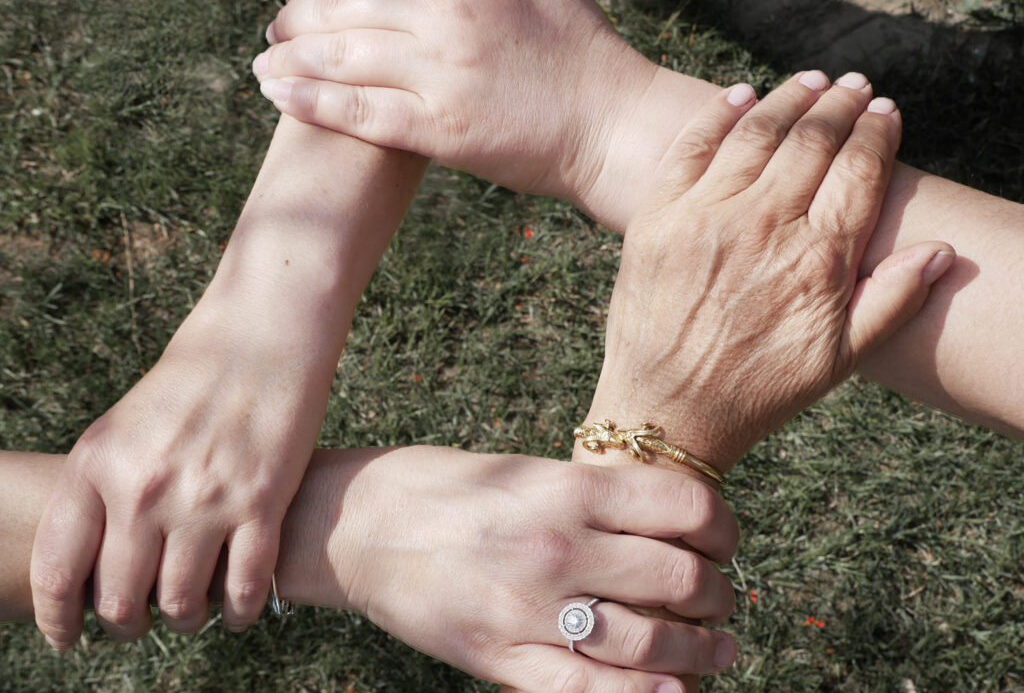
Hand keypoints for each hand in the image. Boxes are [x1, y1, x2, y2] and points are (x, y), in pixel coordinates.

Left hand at [29, 292, 331, 645]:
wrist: (261, 334)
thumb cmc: (192, 378)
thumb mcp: (123, 425)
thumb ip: (103, 489)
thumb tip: (99, 564)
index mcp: (98, 464)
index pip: (58, 572)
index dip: (58, 620)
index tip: (68, 637)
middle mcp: (145, 488)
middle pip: (120, 600)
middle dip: (126, 623)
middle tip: (140, 620)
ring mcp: (206, 498)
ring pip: (182, 603)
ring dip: (184, 618)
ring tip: (191, 609)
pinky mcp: (262, 501)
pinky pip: (245, 587)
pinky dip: (239, 612)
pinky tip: (238, 611)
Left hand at [251, 0, 657, 215]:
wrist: (612, 122)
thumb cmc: (578, 46)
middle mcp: (448, 9)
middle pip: (343, 3)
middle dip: (296, 16)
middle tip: (277, 30)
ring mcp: (442, 70)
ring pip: (341, 55)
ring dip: (291, 57)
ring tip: (267, 63)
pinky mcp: (441, 129)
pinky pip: (358, 110)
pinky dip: (311, 100)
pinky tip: (280, 94)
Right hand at [286, 446, 738, 692]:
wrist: (357, 525)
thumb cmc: (443, 487)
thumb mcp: (522, 470)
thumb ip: (592, 497)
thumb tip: (664, 525)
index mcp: (565, 488)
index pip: (684, 506)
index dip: (723, 526)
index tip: (722, 540)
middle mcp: (558, 546)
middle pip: (679, 577)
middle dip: (717, 593)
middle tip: (720, 597)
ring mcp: (530, 608)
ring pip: (649, 642)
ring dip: (700, 650)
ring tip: (719, 650)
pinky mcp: (501, 657)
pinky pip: (589, 691)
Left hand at [583, 72, 955, 468]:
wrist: (666, 412)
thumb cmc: (757, 392)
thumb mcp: (840, 361)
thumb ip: (893, 301)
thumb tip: (942, 251)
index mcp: (817, 260)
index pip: (859, 171)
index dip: (877, 133)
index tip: (886, 112)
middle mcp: (763, 227)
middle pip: (811, 141)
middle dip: (839, 105)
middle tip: (852, 87)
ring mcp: (705, 218)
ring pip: (755, 133)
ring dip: (788, 99)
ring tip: (810, 83)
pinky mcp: (657, 220)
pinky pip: (689, 148)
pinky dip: (717, 115)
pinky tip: (740, 96)